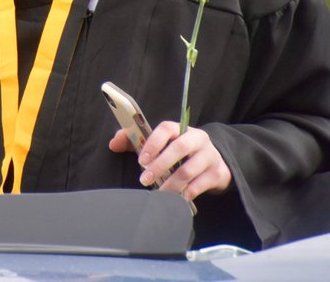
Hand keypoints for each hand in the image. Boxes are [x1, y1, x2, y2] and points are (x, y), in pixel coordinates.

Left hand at [109, 121, 232, 201]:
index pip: (166, 129)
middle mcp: (198, 139)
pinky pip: (199, 186)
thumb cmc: (180, 152)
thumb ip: (135, 141)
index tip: (141, 160)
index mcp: (181, 129)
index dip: (153, 143)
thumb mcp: (161, 144)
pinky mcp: (217, 174)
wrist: (215, 162)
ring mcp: (209, 156)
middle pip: (179, 148)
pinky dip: (184, 195)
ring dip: (170, 184)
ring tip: (158, 194)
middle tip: (144, 180)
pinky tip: (175, 200)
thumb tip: (113, 144)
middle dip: (160, 165)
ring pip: (188, 170)